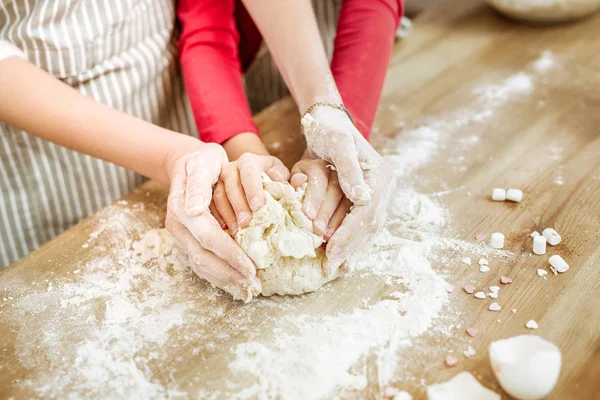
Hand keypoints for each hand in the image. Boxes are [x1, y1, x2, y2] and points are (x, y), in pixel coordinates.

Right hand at [165, 144, 260, 301]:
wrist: (189, 163)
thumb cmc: (202, 162)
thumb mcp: (202, 163)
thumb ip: (198, 186)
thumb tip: (195, 209)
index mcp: (181, 209)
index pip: (208, 238)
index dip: (230, 254)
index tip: (251, 267)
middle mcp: (177, 226)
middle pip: (202, 257)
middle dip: (228, 273)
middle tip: (253, 283)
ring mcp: (180, 235)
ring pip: (200, 264)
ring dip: (223, 279)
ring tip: (246, 287)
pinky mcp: (186, 240)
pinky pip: (200, 263)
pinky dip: (217, 275)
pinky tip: (234, 282)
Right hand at [210, 153, 289, 234]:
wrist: (256, 176)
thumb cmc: (272, 177)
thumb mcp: (280, 173)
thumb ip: (283, 176)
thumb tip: (281, 178)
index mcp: (248, 161)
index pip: (249, 172)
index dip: (253, 189)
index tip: (258, 206)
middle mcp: (230, 168)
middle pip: (231, 186)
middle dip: (239, 206)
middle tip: (246, 223)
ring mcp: (218, 181)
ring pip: (218, 197)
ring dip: (228, 215)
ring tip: (237, 231)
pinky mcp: (211, 194)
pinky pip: (211, 207)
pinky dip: (218, 219)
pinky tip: (226, 231)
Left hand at [301, 107, 392, 270]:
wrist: (328, 122)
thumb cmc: (329, 130)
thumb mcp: (337, 143)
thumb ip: (349, 169)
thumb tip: (362, 198)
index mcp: (381, 174)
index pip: (367, 211)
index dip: (349, 234)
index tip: (331, 251)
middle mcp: (384, 185)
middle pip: (370, 224)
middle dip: (350, 247)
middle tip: (331, 266)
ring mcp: (379, 193)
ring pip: (369, 229)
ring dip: (353, 249)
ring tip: (337, 267)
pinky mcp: (368, 198)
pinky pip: (364, 226)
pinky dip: (354, 242)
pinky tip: (345, 258)